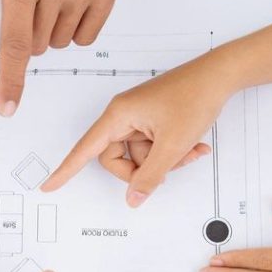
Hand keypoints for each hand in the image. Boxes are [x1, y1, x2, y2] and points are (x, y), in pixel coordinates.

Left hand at [0, 0, 114, 116]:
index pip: (14, 42)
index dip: (10, 79)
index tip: (8, 107)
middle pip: (34, 47)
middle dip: (27, 34)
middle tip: (29, 1)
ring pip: (58, 43)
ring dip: (50, 30)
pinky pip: (84, 37)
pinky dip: (74, 27)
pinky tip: (70, 0)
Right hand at [41, 49, 239, 205]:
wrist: (222, 74)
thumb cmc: (195, 97)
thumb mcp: (173, 144)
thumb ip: (151, 176)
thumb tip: (133, 198)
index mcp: (118, 115)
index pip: (85, 150)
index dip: (66, 170)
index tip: (49, 185)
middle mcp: (123, 115)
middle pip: (116, 158)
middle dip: (143, 168)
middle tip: (169, 166)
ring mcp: (137, 117)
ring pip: (138, 155)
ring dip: (164, 160)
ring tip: (190, 150)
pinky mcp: (151, 118)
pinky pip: (151, 146)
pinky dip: (170, 151)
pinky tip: (192, 146)